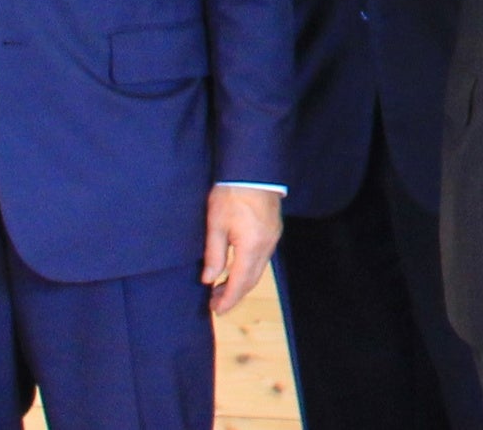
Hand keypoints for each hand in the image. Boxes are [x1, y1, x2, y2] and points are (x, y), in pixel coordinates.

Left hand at [201, 185, 283, 314]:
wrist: (252, 170)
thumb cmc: (231, 194)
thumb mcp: (215, 225)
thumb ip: (213, 255)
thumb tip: (208, 279)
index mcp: (252, 246)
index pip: (240, 281)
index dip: (228, 298)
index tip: (216, 311)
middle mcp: (267, 246)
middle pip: (251, 279)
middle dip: (234, 294)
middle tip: (215, 304)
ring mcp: (273, 239)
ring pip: (258, 270)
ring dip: (240, 282)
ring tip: (221, 289)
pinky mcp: (273, 231)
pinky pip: (262, 259)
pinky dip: (248, 270)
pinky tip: (236, 270)